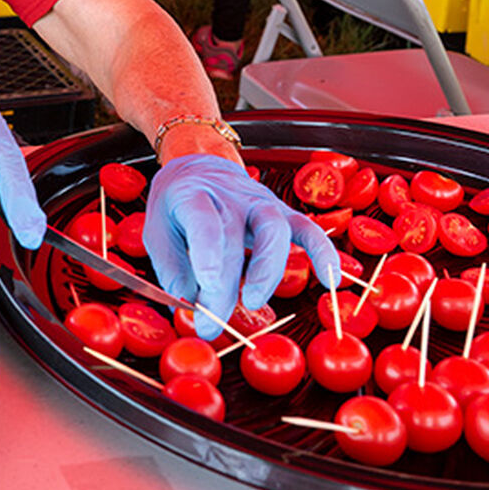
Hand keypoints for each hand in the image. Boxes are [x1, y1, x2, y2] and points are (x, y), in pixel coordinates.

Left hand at [144, 154, 339, 339]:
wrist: (200, 167)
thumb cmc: (177, 206)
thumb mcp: (157, 230)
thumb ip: (171, 268)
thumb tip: (188, 303)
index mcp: (192, 195)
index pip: (203, 221)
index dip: (207, 254)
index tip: (206, 287)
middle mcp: (229, 196)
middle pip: (233, 239)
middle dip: (224, 286)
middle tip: (211, 322)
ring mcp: (260, 202)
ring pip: (274, 229)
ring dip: (268, 269)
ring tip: (254, 301)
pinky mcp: (283, 212)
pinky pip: (309, 230)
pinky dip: (323, 253)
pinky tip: (331, 279)